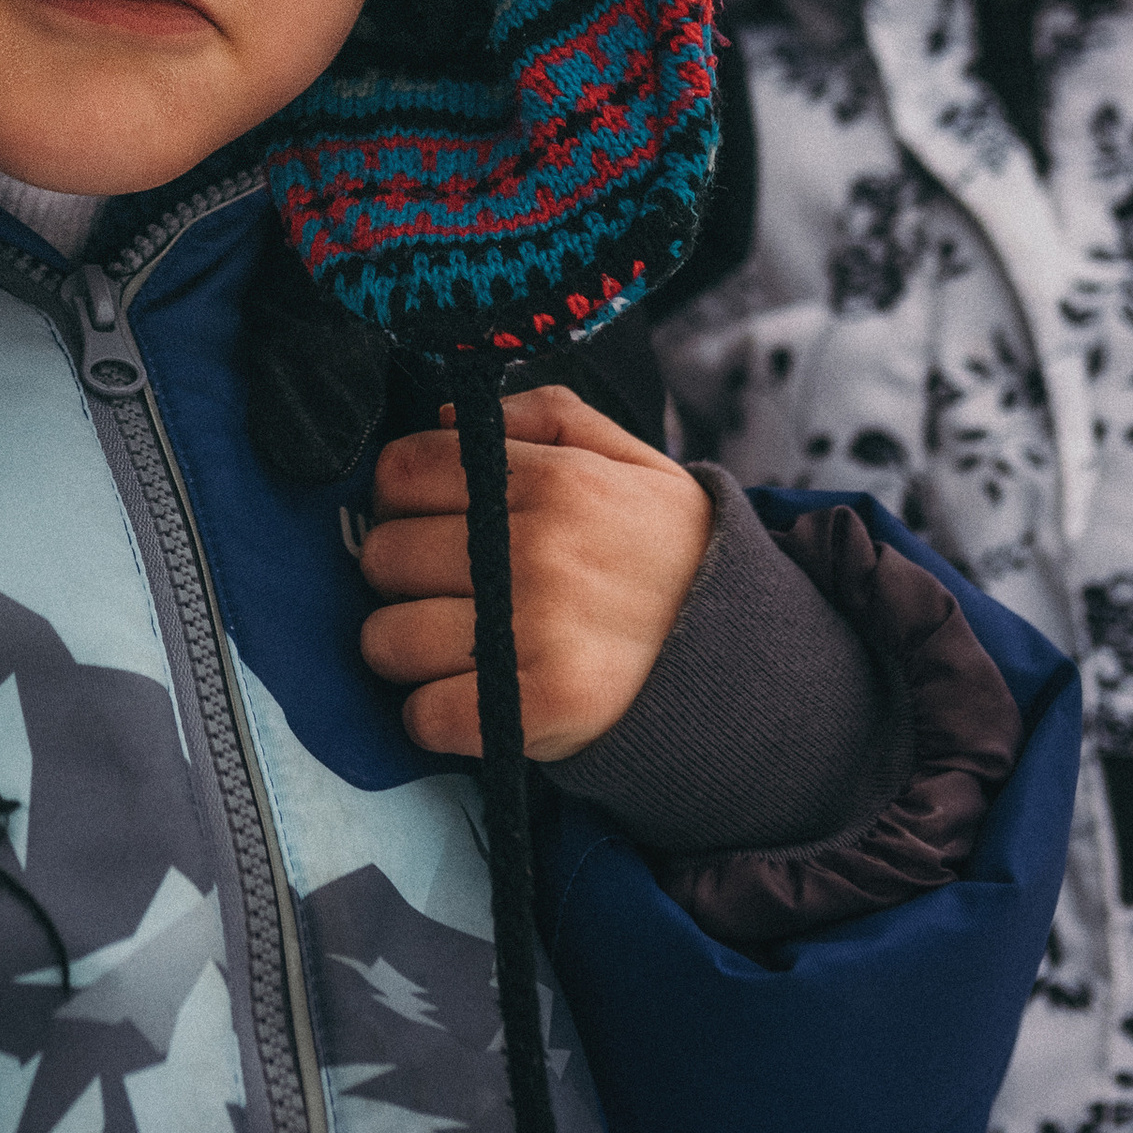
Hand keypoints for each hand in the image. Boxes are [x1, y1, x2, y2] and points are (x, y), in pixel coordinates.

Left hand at [358, 382, 711, 762]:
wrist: (750, 654)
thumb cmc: (671, 552)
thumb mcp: (629, 458)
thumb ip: (542, 416)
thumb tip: (441, 419)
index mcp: (552, 479)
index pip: (400, 473)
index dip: (401, 498)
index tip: (429, 520)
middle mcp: (535, 550)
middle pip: (382, 557)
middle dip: (404, 573)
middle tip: (450, 588)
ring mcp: (533, 634)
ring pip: (386, 639)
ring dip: (410, 647)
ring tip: (460, 644)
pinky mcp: (536, 711)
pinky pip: (424, 716)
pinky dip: (435, 715)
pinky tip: (473, 697)